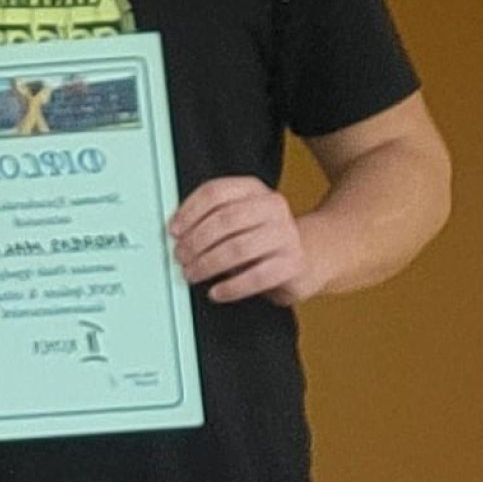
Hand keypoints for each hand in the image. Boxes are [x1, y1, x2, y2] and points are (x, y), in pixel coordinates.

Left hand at [170, 177, 326, 304]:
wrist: (308, 256)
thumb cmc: (263, 239)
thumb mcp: (240, 219)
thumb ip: (212, 219)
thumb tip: (178, 234)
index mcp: (253, 189)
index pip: (215, 192)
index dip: (189, 212)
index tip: (174, 231)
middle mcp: (272, 206)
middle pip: (224, 220)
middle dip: (196, 242)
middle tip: (181, 257)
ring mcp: (286, 234)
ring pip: (237, 248)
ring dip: (208, 264)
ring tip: (193, 274)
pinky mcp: (293, 263)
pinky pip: (256, 276)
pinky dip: (231, 287)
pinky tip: (217, 292)